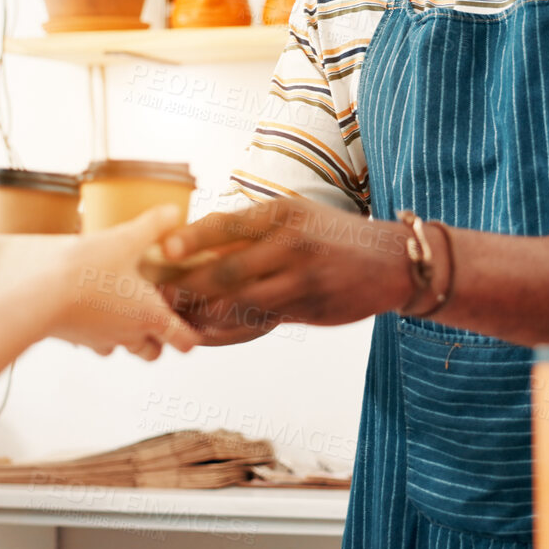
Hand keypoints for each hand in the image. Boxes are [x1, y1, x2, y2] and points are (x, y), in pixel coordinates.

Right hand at [43, 206, 198, 360]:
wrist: (38, 297)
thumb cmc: (87, 270)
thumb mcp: (125, 239)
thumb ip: (153, 225)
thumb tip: (175, 211)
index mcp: (151, 315)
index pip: (185, 341)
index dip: (192, 334)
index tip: (192, 321)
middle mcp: (130, 334)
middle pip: (155, 353)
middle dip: (159, 339)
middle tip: (155, 311)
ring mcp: (103, 340)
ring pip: (124, 349)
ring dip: (129, 336)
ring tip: (123, 308)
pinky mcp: (78, 339)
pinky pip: (95, 343)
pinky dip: (100, 332)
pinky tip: (93, 309)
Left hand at [156, 197, 414, 342]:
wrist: (390, 262)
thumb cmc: (332, 235)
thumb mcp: (298, 216)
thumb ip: (254, 228)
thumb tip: (198, 237)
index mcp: (284, 213)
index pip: (229, 223)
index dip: (192, 238)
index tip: (162, 250)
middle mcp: (293, 244)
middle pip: (228, 268)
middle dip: (188, 285)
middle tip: (157, 295)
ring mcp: (303, 279)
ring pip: (242, 302)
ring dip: (205, 314)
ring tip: (175, 320)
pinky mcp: (311, 309)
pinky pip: (263, 323)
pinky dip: (231, 330)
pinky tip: (208, 335)